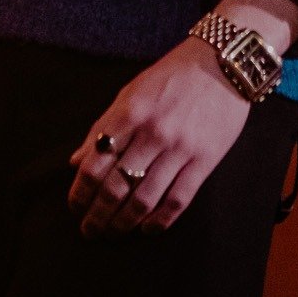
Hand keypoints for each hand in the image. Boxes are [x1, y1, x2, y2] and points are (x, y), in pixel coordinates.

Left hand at [66, 38, 249, 238]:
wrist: (222, 64)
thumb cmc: (171, 76)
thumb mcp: (131, 92)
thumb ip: (104, 126)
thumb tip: (77, 161)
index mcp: (130, 112)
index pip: (95, 163)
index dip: (80, 191)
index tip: (75, 206)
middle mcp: (154, 132)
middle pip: (117, 187)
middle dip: (98, 215)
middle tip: (89, 230)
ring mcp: (181, 148)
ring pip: (145, 199)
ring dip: (124, 223)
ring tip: (114, 232)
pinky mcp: (205, 160)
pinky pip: (178, 199)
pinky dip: (160, 221)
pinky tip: (147, 229)